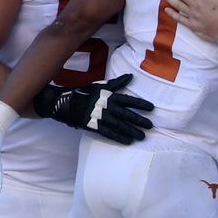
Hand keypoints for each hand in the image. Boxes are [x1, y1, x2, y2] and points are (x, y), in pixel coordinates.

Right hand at [33, 74, 153, 143]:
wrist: (65, 103)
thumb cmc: (84, 93)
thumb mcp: (100, 85)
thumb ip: (116, 83)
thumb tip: (130, 76)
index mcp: (109, 96)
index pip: (128, 100)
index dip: (140, 104)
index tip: (152, 108)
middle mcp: (106, 107)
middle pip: (126, 114)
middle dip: (139, 120)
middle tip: (151, 126)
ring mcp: (100, 117)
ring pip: (119, 126)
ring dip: (132, 131)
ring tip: (142, 136)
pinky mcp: (94, 126)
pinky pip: (109, 133)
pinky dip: (119, 138)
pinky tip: (128, 142)